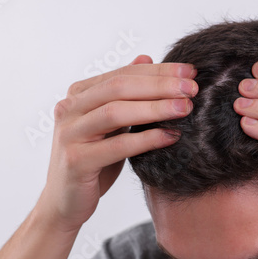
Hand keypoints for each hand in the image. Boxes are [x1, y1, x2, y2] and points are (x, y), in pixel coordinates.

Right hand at [37, 55, 197, 232]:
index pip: (124, 73)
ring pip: (116, 112)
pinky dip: (147, 139)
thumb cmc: (94, 160)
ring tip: (186, 108)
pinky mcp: (76, 161)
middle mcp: (69, 108)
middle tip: (192, 88)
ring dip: (156, 108)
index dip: (159, 70)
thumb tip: (147, 56)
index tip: (190, 71)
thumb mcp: (111, 123)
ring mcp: (70, 134)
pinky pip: (118, 146)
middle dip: (160, 85)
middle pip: (120, 87)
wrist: (65, 202)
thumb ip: (125, 93)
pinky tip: (171, 136)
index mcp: (79, 94)